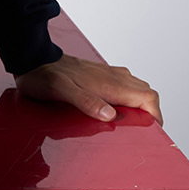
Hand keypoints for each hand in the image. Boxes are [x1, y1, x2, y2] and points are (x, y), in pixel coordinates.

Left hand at [13, 52, 162, 124]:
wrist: (33, 58)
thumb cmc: (45, 77)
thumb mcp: (62, 92)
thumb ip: (87, 102)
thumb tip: (110, 115)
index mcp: (109, 83)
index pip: (147, 97)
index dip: (155, 115)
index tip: (153, 131)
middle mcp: (113, 77)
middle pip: (146, 93)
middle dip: (151, 112)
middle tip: (145, 131)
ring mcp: (107, 74)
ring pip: (137, 88)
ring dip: (141, 104)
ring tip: (134, 123)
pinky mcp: (99, 74)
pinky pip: (124, 84)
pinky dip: (129, 97)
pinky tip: (117, 108)